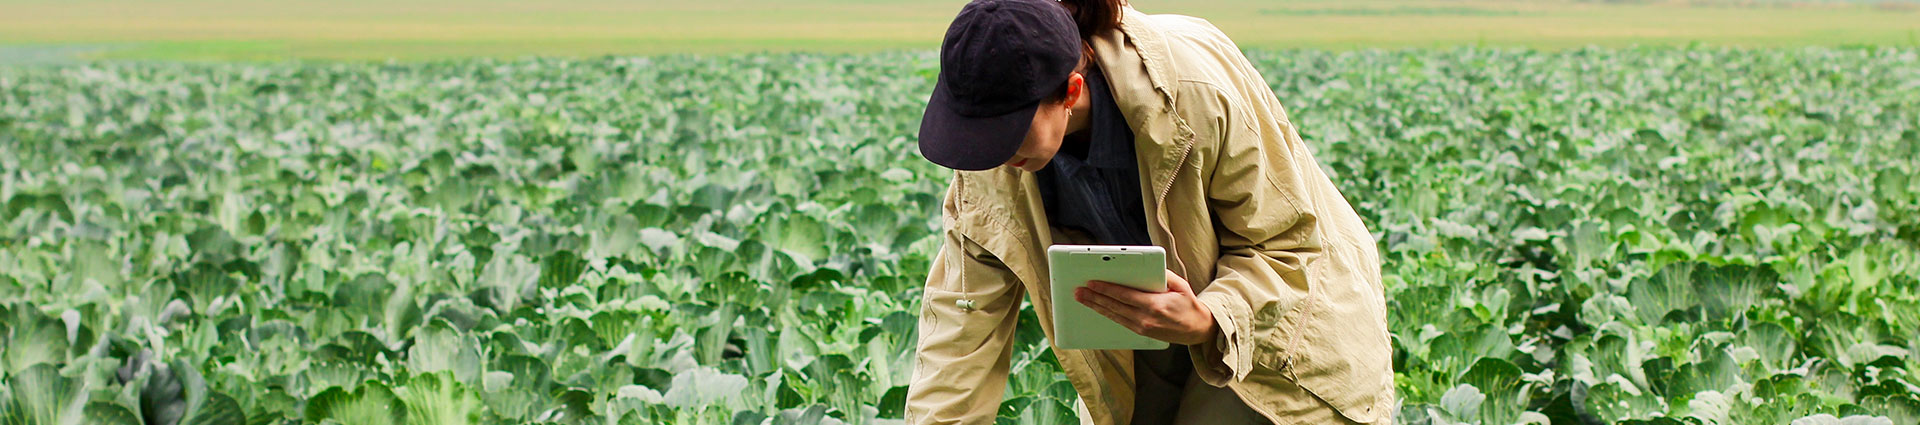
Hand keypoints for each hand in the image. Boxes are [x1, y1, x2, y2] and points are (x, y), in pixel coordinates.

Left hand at [1073, 270, 1218, 345]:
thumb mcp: (1180, 285)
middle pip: (1114, 306)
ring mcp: (1142, 328)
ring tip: (1082, 298)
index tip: (1092, 283)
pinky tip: (1097, 307)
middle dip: (1094, 298)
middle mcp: (1146, 319)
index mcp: (1155, 305)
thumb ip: (1163, 275)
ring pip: (1114, 315)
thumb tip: (1146, 266)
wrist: (1198, 329)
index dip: (1106, 289)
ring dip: (1096, 307)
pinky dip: (1106, 314)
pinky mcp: (1141, 333)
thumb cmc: (1188, 304)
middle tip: (1078, 291)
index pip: (1125, 296)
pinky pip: (1119, 322)